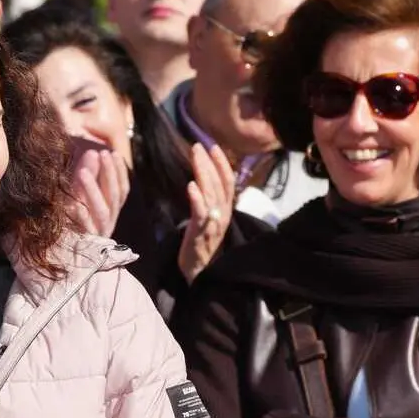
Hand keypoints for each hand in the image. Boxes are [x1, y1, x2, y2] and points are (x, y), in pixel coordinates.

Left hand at [69, 147, 129, 236]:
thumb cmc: (73, 218)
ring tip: (82, 172)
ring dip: (93, 190)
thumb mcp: (83, 195)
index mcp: (111, 212)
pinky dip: (78, 216)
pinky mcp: (84, 243)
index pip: (122, 190)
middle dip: (109, 174)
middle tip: (102, 154)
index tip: (113, 153)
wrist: (64, 254)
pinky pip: (82, 228)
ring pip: (101, 210)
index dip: (120, 172)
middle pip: (114, 197)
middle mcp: (108, 222)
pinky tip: (70, 204)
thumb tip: (93, 152)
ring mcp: (97, 233)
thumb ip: (89, 175)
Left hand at [177, 143, 234, 282]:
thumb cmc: (202, 243)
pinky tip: (191, 186)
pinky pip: (201, 214)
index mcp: (225, 209)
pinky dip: (197, 199)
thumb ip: (210, 200)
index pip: (228, 181)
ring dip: (203, 173)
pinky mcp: (201, 234)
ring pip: (211, 194)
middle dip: (209, 162)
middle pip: (218, 183)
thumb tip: (205, 180)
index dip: (221, 163)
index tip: (213, 146)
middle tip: (198, 146)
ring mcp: (213, 224)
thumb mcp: (210, 219)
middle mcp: (223, 214)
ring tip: (196, 156)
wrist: (199, 272)